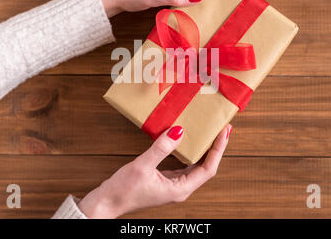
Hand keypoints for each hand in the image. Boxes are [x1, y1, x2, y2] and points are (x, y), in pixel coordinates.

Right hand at [77, 124, 232, 217]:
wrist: (107, 202)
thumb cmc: (123, 190)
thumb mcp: (142, 166)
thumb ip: (161, 148)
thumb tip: (179, 131)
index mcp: (179, 189)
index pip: (208, 168)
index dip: (218, 149)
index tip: (223, 132)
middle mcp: (180, 188)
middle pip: (205, 166)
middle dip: (214, 147)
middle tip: (221, 127)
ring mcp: (173, 184)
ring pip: (195, 165)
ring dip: (203, 149)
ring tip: (209, 131)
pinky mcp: (165, 180)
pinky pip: (183, 164)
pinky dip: (188, 151)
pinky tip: (188, 139)